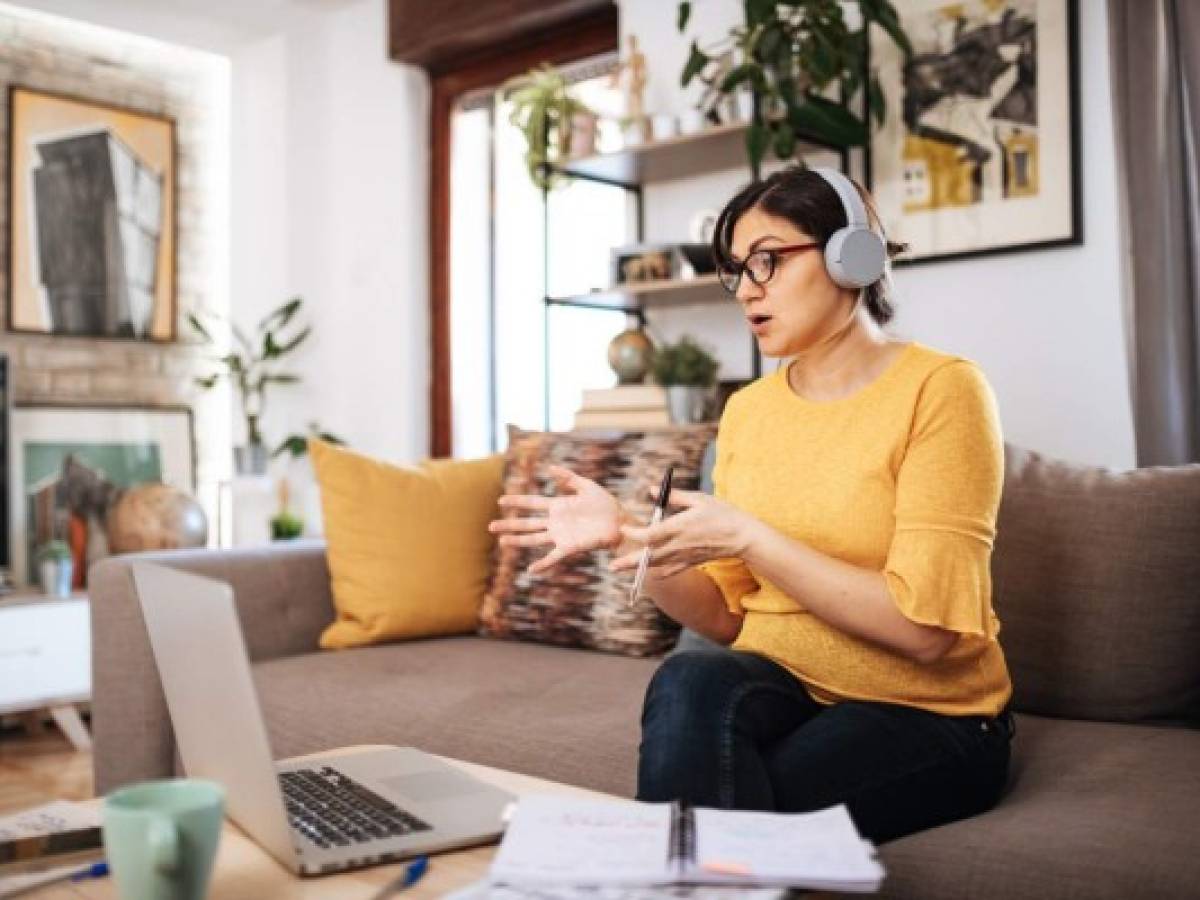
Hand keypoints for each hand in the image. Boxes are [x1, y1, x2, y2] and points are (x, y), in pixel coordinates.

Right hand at [488, 465, 626, 574]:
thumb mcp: (587, 486)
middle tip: (491, 526)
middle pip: (527, 523)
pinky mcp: (570, 547)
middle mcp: (556, 522)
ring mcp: (561, 536)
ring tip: (502, 541)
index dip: (517, 501)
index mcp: (558, 506)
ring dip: (518, 540)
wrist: (620, 522)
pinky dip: (543, 564)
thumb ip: (568, 477)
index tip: (501, 500)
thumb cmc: (606, 504)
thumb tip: (549, 468)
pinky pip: (553, 557)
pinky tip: (531, 570)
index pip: (532, 503)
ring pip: (534, 539)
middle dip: (509, 524)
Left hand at [609, 488, 754, 578]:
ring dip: (639, 568)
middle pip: (649, 556)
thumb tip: (651, 489)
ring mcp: (685, 556)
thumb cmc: (722, 513)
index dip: (634, 534)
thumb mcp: (699, 499)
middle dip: (629, 562)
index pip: (650, 535)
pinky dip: (659, 571)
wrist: (743, 536)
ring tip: (622, 569)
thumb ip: (673, 496)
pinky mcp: (692, 562)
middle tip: (612, 566)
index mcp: (679, 526)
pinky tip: (650, 572)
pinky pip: (672, 570)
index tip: (624, 530)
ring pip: (657, 565)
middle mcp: (679, 544)